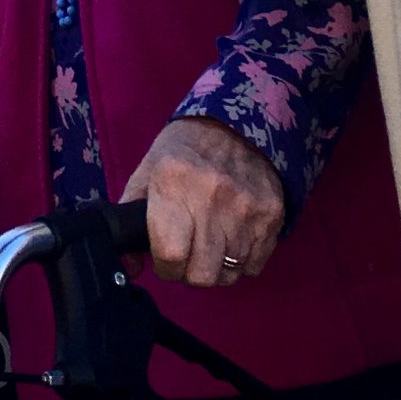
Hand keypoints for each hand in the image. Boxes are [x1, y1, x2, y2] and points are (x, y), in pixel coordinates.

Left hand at [124, 117, 284, 288]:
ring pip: (229, 275)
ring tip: (208, 243)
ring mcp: (247, 208)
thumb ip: (129, 218)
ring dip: (215, 267)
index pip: (171, 254)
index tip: (164, 257)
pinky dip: (240, 261)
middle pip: (202, 274)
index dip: (164, 265)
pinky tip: (230, 238)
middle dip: (189, 272)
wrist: (236, 125)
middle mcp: (213, 197)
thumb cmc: (184, 151)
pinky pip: (254, 266)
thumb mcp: (147, 172)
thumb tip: (129, 267)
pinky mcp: (271, 216)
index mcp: (174, 183)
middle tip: (187, 254)